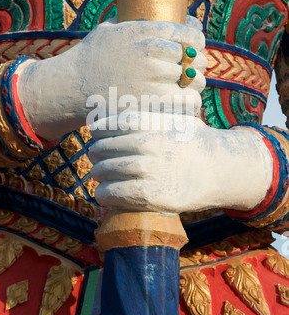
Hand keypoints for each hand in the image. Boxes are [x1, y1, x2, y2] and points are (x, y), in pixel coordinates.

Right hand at [17, 17, 205, 140]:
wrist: (70, 87)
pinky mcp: (151, 102)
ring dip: (197, 84)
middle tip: (193, 72)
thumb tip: (160, 16)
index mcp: (145, 31)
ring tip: (190, 88)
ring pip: (195, 80)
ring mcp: (152, 78)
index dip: (198, 41)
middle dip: (198, 65)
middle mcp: (151, 52)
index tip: (195, 48)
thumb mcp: (109, 29)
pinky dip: (191, 103)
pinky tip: (186, 104)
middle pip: (195, 58)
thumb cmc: (90, 58)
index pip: (190, 33)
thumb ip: (134, 22)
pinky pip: (187, 101)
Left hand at [89, 113, 272, 214]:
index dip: (99, 130)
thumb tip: (118, 119)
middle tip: (94, 158)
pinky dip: (105, 194)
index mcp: (150, 124)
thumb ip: (148, 119)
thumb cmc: (194, 142)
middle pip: (105, 149)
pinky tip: (103, 195)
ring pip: (107, 172)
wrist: (220, 168)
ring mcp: (150, 170)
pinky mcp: (153, 195)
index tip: (96, 134)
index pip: (110, 125)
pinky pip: (117, 194)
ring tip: (98, 176)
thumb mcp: (174, 120)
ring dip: (98, 175)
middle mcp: (147, 145)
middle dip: (96, 154)